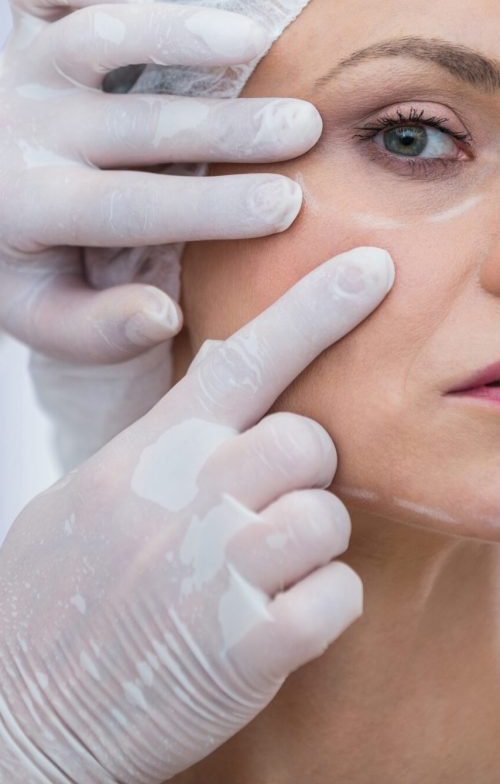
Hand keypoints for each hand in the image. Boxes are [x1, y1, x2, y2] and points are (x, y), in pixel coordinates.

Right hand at [0, 246, 393, 782]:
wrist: (24, 711)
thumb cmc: (54, 601)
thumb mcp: (89, 496)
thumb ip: (161, 441)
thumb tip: (222, 384)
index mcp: (149, 456)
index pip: (242, 360)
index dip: (313, 309)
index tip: (369, 272)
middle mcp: (187, 500)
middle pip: (306, 440)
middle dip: (302, 469)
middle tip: (264, 505)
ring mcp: (218, 571)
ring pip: (327, 517)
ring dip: (308, 545)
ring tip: (257, 573)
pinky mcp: (247, 647)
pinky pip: (336, 597)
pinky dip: (321, 609)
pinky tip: (272, 623)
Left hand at [1, 0, 320, 364]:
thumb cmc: (24, 267)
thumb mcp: (50, 320)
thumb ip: (102, 330)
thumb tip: (165, 312)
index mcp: (29, 210)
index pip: (130, 207)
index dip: (210, 207)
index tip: (285, 206)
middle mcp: (24, 133)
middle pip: (134, 124)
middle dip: (227, 126)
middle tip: (302, 128)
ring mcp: (22, 73)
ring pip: (95, 39)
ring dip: (178, 34)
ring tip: (256, 39)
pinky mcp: (21, 32)